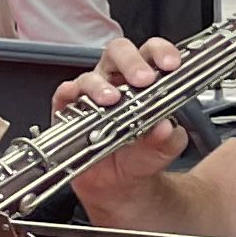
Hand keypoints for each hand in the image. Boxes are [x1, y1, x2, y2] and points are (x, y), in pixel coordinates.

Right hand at [58, 33, 192, 199]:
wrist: (120, 184)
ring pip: (91, 75)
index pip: (152, 53)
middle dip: (131, 61)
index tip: (171, 64)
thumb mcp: (164, 149)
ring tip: (112, 100)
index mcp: (145, 81)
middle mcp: (116, 81)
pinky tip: (77, 102)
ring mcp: (91, 94)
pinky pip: (64, 96)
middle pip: (119, 53)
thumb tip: (166, 128)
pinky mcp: (68, 111)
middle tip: (143, 79)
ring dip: (100, 85)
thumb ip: (169, 138)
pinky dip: (69, 95)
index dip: (161, 52)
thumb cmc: (142, 156)